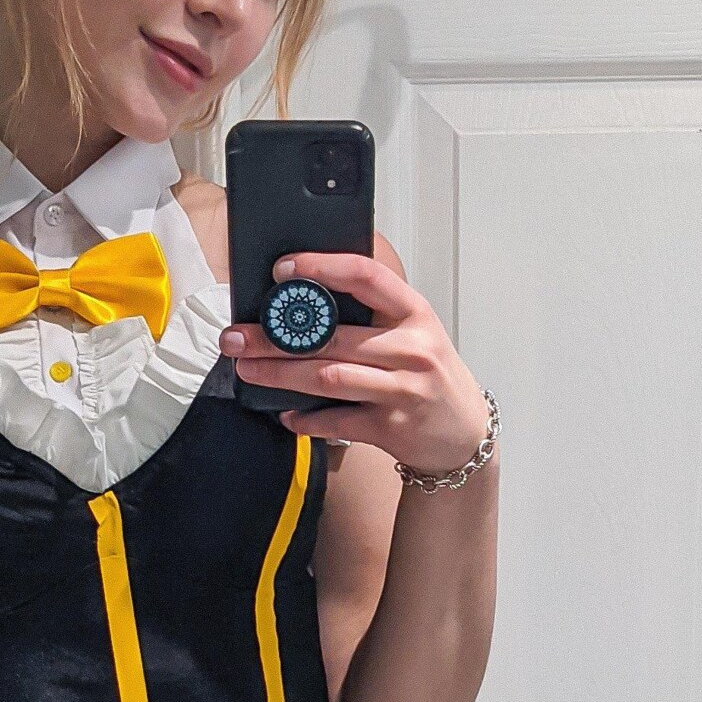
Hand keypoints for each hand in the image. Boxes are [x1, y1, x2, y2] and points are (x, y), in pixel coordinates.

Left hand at [220, 246, 489, 478]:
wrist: (465, 434)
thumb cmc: (430, 376)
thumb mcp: (415, 333)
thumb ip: (374, 315)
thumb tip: (303, 303)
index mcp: (415, 313)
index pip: (366, 276)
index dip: (322, 268)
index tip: (282, 269)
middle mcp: (412, 348)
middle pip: (331, 336)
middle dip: (274, 337)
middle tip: (235, 336)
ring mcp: (403, 389)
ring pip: (327, 377)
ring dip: (279, 375)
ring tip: (247, 369)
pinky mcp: (391, 427)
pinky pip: (336, 421)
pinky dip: (306, 419)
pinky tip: (285, 414)